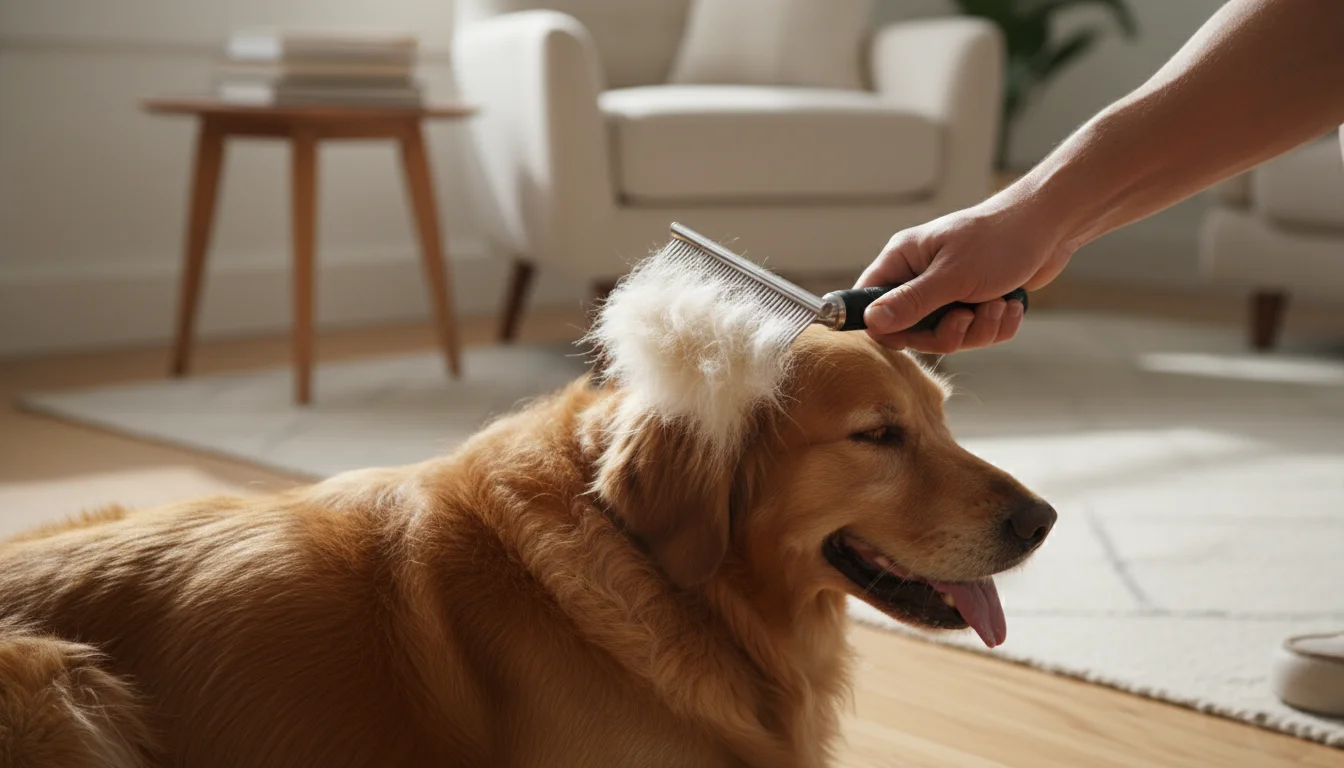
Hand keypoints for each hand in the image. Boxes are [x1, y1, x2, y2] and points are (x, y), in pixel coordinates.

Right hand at [855, 199, 1075, 353]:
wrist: (1051, 226)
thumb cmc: (999, 239)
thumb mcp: (952, 275)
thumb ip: (910, 302)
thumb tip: (871, 322)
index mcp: (903, 260)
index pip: (870, 301)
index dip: (885, 325)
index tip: (909, 334)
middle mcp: (921, 277)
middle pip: (913, 331)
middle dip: (948, 332)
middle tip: (967, 316)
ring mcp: (949, 292)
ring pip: (949, 336)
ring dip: (979, 329)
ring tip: (998, 304)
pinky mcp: (976, 303)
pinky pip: (976, 334)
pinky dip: (997, 325)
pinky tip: (1010, 303)